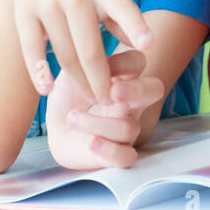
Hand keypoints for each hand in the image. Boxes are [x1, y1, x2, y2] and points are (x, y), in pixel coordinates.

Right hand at [4, 0, 154, 105]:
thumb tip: (141, 47)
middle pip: (90, 47)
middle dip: (101, 80)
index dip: (136, 26)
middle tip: (109, 101)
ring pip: (64, 53)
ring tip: (90, 99)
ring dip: (77, 81)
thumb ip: (121, 17)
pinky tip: (47, 89)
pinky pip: (31, 47)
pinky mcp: (23, 11)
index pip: (122, 7)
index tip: (149, 46)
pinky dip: (38, 71)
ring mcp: (46, 2)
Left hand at [46, 50, 165, 169]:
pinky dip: (110, 150)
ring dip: (98, 123)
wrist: (56, 128)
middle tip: (113, 92)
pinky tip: (91, 142)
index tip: (97, 63)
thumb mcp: (72, 73)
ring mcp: (128, 128)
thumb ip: (81, 63)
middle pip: (153, 91)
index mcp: (124, 77)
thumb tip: (87, 53)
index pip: (137, 62)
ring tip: (72, 118)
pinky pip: (126, 157)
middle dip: (135, 90)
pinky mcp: (118, 153)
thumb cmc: (69, 96)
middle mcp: (132, 102)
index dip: (122, 62)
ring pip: (129, 127)